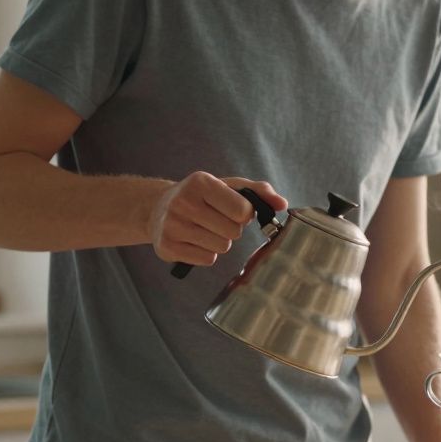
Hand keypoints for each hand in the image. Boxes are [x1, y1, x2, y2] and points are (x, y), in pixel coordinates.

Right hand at [149, 172, 286, 264]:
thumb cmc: (202, 197)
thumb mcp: (228, 186)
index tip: (233, 209)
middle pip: (233, 232)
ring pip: (221, 248)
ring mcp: (173, 226)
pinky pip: (207, 260)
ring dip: (220, 241)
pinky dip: (206, 253)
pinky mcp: (167, 247)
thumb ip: (259, 191)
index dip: (244, 214)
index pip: (243, 210)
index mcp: (201, 182)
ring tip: (205, 230)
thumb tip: (282, 204)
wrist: (158, 208)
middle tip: (216, 220)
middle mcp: (183, 202)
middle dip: (231, 229)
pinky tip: (195, 241)